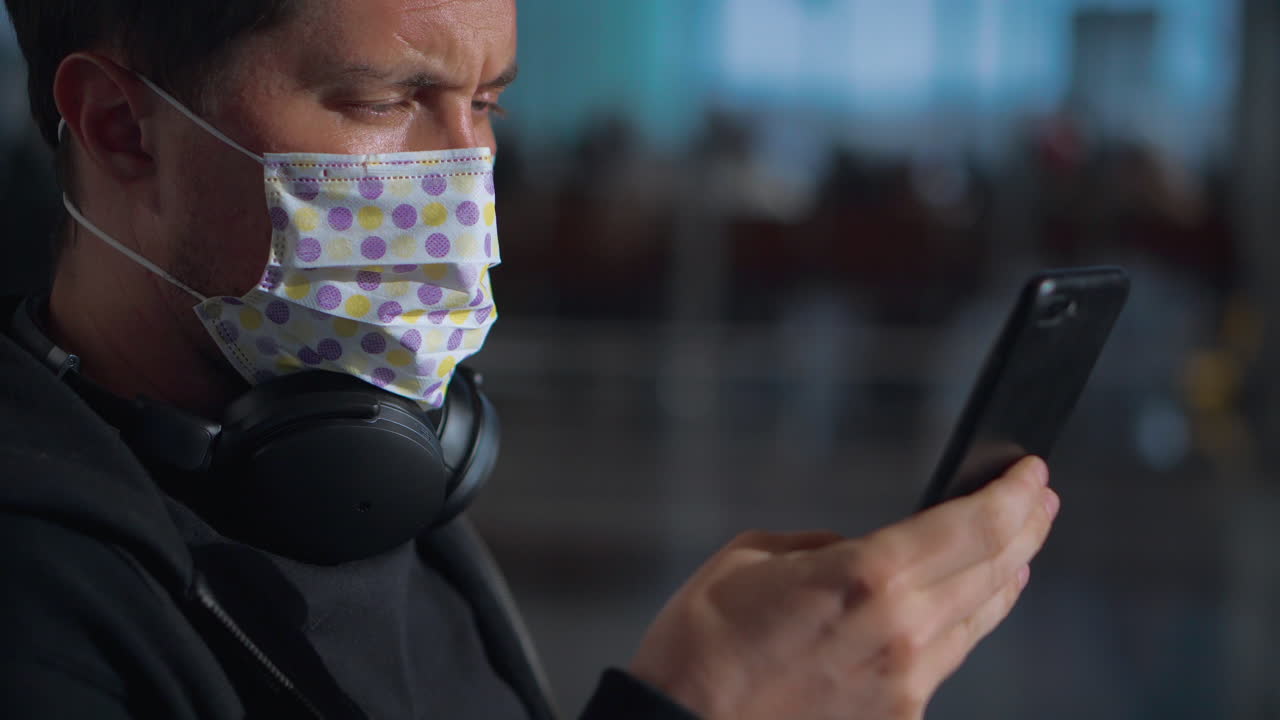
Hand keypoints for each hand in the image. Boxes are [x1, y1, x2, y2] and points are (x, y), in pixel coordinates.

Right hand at [629, 456, 1056, 719]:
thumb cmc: (700, 647)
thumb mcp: (749, 560)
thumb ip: (819, 548)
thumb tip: (851, 554)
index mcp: (866, 575)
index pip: (973, 525)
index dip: (1013, 495)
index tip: (1030, 473)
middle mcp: (901, 629)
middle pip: (993, 569)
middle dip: (1025, 528)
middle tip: (1040, 502)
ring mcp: (906, 684)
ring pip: (978, 619)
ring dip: (1004, 578)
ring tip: (1018, 553)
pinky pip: (943, 661)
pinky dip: (963, 626)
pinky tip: (965, 612)